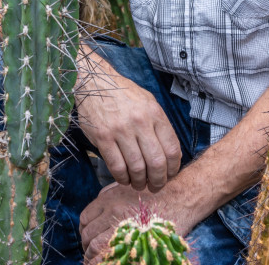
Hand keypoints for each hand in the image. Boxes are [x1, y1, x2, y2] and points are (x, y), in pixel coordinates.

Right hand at [75, 67, 181, 191]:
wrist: (94, 83)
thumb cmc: (123, 94)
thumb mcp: (148, 102)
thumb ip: (159, 125)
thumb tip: (170, 154)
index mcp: (155, 114)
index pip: (172, 149)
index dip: (173, 169)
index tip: (169, 176)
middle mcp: (140, 122)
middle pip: (157, 163)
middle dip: (158, 181)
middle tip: (155, 186)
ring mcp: (120, 130)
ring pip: (137, 168)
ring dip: (139, 182)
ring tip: (138, 184)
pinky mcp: (103, 137)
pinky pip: (117, 167)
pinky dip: (122, 178)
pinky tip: (124, 178)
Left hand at [79, 183, 196, 263]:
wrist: (181, 198)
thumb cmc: (157, 193)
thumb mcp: (129, 187)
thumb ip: (109, 195)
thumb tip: (96, 210)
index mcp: (109, 199)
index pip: (85, 218)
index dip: (84, 231)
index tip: (87, 238)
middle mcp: (112, 211)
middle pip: (88, 234)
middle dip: (86, 246)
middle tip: (90, 253)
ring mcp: (123, 225)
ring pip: (96, 246)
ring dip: (92, 257)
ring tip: (95, 261)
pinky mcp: (134, 239)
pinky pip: (111, 254)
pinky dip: (104, 261)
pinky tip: (107, 263)